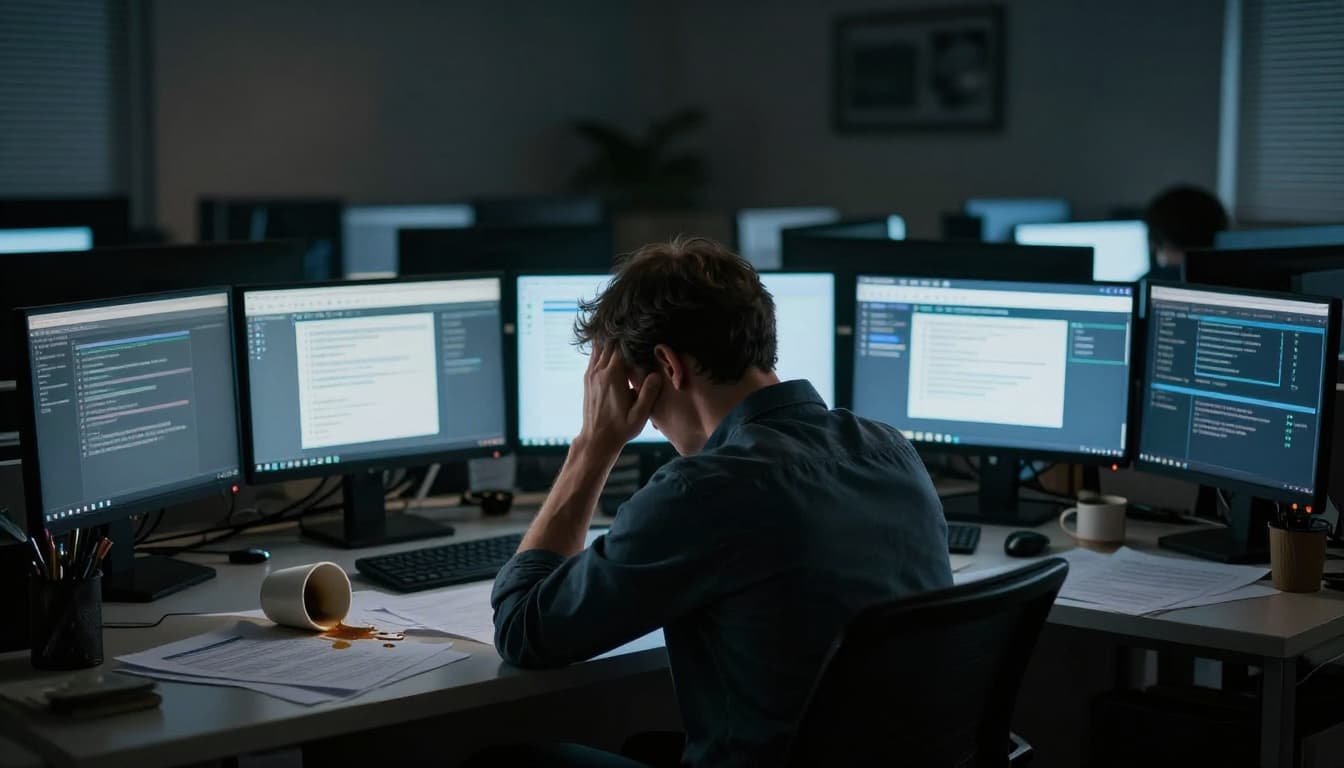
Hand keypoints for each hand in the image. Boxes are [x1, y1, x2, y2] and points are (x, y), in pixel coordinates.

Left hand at [577, 343, 662, 458]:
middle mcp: (599, 372)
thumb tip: (656, 375)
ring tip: (623, 334)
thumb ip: (649, 393)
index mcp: (613, 377)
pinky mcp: (588, 379)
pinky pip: (594, 356)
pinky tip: (612, 347)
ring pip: (599, 347)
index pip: (621, 346)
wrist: (597, 439)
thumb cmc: (621, 428)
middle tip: (635, 329)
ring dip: (610, 340)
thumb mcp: (640, 414)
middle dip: (621, 336)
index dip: (631, 338)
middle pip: (609, 343)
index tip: (642, 333)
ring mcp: (591, 374)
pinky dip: (603, 348)